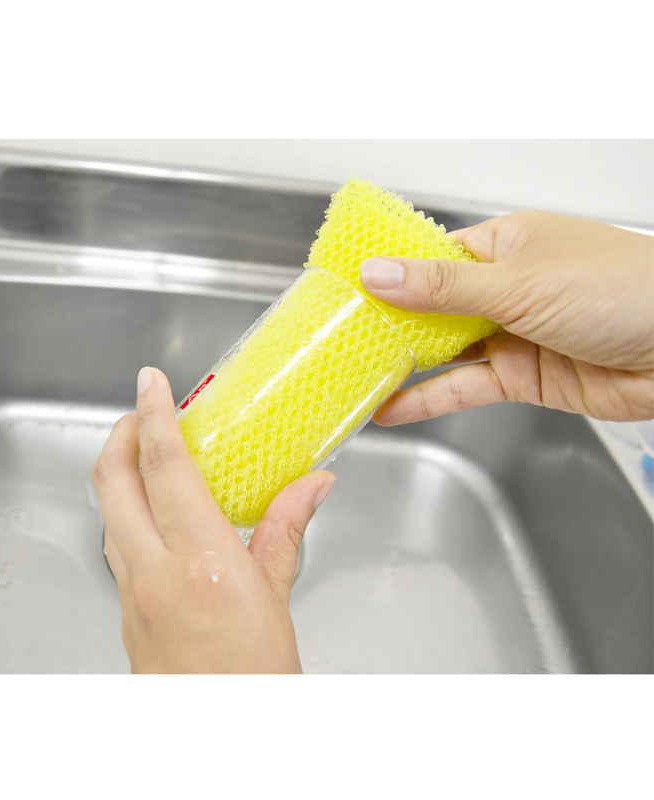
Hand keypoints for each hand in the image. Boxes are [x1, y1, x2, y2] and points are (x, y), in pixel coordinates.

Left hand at [92, 366, 334, 672]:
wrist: (220, 735)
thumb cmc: (256, 679)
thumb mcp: (279, 596)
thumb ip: (286, 529)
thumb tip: (315, 484)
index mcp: (201, 561)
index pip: (164, 468)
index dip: (155, 416)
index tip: (152, 382)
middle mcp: (154, 571)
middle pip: (112, 480)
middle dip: (121, 434)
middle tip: (143, 411)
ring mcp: (130, 592)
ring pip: (107, 511)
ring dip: (118, 472)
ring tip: (147, 454)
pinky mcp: (124, 610)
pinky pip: (115, 544)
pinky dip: (125, 511)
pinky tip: (153, 511)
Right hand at [360, 210, 653, 423]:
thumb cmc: (619, 290)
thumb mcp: (518, 283)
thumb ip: (442, 287)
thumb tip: (375, 273)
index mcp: (505, 246)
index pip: (431, 258)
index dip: (386, 274)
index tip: (340, 291)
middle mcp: (504, 288)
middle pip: (431, 307)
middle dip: (387, 325)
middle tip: (335, 341)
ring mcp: (511, 334)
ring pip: (444, 351)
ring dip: (403, 366)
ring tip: (352, 377)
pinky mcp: (521, 376)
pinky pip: (465, 387)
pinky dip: (429, 399)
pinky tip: (391, 409)